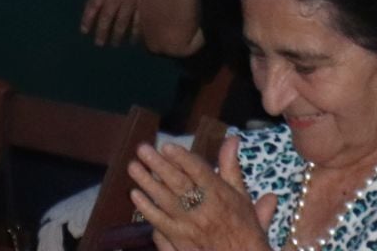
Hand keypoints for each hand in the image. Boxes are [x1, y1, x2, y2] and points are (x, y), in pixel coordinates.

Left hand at [81, 0, 153, 47]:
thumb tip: (95, 7)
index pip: (93, 5)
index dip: (87, 19)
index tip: (84, 31)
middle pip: (106, 17)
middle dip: (102, 31)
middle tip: (99, 43)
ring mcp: (131, 0)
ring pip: (121, 22)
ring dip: (117, 35)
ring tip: (115, 43)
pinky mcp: (144, 5)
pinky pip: (138, 22)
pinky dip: (135, 33)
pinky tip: (133, 40)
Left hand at [126, 137, 275, 250]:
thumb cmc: (243, 226)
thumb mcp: (242, 194)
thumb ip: (231, 166)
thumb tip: (232, 138)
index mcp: (219, 194)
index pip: (199, 172)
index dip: (182, 158)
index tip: (167, 146)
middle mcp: (203, 208)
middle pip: (178, 184)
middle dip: (158, 165)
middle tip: (142, 149)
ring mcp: (188, 225)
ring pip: (164, 200)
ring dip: (147, 182)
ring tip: (133, 166)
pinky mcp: (178, 239)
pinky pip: (159, 222)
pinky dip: (146, 208)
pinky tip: (135, 195)